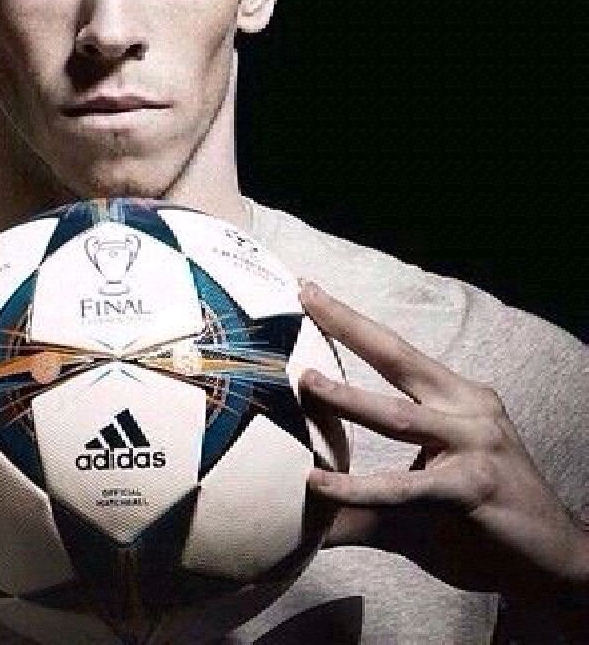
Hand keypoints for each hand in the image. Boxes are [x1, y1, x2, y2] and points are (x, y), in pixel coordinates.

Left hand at [297, 280, 587, 601]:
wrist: (554, 563)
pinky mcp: (475, 489)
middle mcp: (468, 409)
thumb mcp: (418, 495)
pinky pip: (404, 488)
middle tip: (307, 296)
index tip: (311, 292)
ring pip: (398, 416)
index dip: (353, 322)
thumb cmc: (478, 519)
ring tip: (306, 383)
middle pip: (397, 357)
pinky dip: (358, 489)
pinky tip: (316, 485)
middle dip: (349, 324)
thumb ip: (359, 499)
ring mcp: (476, 445)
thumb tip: (300, 508)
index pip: (395, 350)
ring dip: (347, 398)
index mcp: (456, 397)